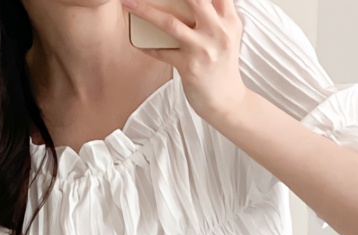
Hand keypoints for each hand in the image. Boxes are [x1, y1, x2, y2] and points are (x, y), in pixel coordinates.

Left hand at [121, 0, 247, 120]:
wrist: (226, 102)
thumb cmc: (221, 67)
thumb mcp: (225, 37)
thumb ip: (214, 17)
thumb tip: (186, 3)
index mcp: (229, 20)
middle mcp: (219, 31)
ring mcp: (204, 49)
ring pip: (170, 23)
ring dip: (145, 11)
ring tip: (128, 2)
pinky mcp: (190, 67)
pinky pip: (162, 52)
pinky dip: (148, 46)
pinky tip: (138, 41)